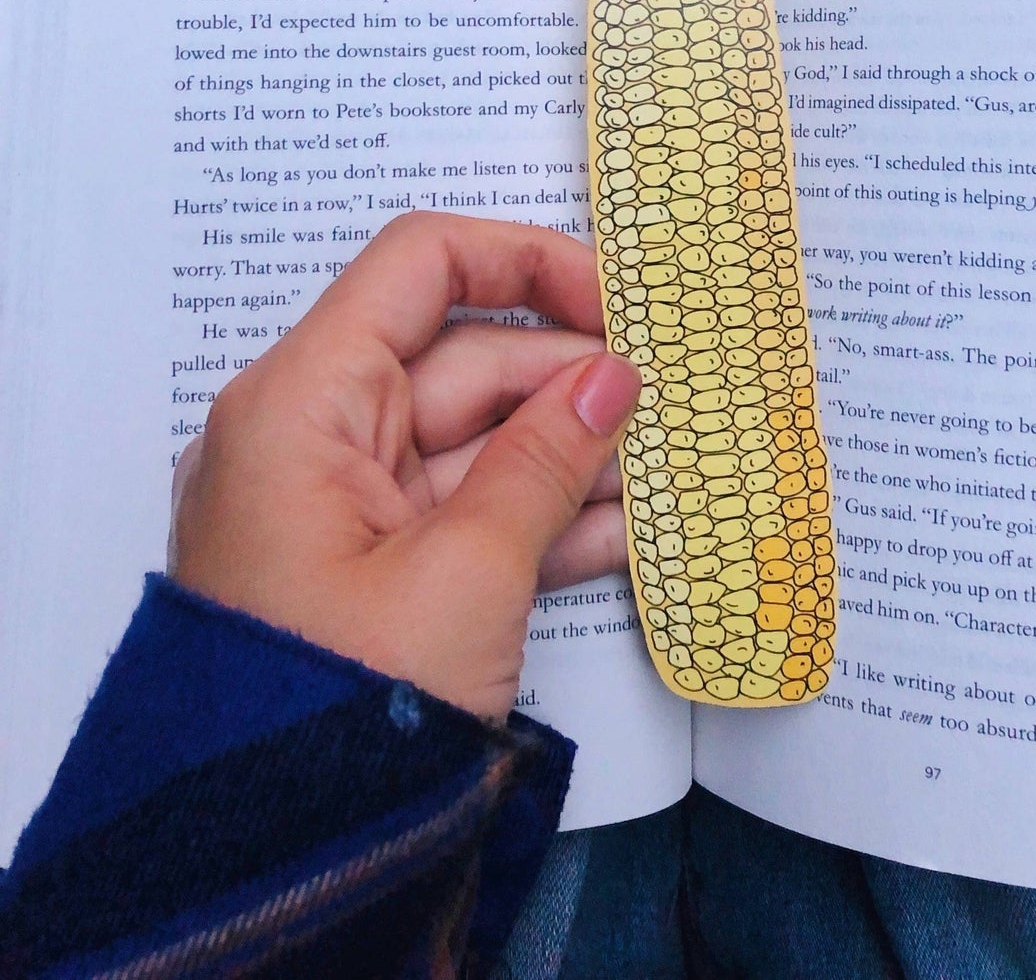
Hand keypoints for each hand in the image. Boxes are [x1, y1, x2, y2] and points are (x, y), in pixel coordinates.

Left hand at [170, 213, 640, 723]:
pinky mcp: (369, 574)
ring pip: (474, 442)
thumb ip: (549, 458)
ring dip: (570, 455)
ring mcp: (341, 510)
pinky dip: (537, 518)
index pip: (420, 266)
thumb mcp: (466, 573)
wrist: (267, 868)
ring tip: (669, 465)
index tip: (617, 300)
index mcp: (302, 403)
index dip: (526, 261)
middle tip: (673, 400)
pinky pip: (462, 513)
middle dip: (570, 379)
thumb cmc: (340, 707)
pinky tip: (627, 530)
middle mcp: (311, 437)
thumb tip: (613, 376)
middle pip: (461, 359)